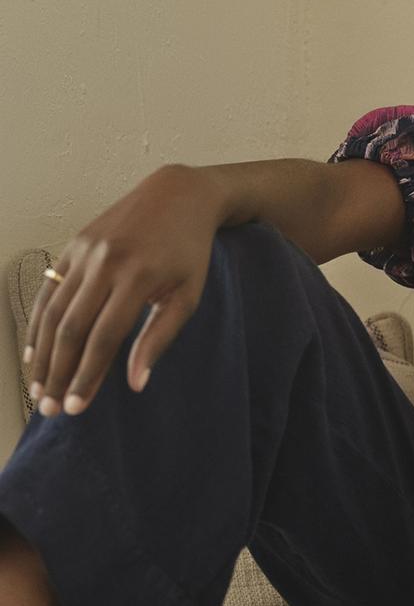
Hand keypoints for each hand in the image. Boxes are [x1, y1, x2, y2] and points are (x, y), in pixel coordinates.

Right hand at [23, 163, 221, 417]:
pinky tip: (34, 354)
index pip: (104, 337)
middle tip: (49, 410)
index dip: (87, 375)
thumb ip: (159, 339)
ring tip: (37, 390)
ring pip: (52, 311)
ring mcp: (84, 252)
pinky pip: (49, 290)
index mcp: (137, 277)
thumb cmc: (188, 252)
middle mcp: (104, 263)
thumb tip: (136, 384)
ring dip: (42, 355)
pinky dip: (38, 324)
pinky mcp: (73, 245)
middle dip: (57, 373)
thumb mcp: (188, 296)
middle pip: (70, 328)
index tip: (77, 407)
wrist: (177, 195)